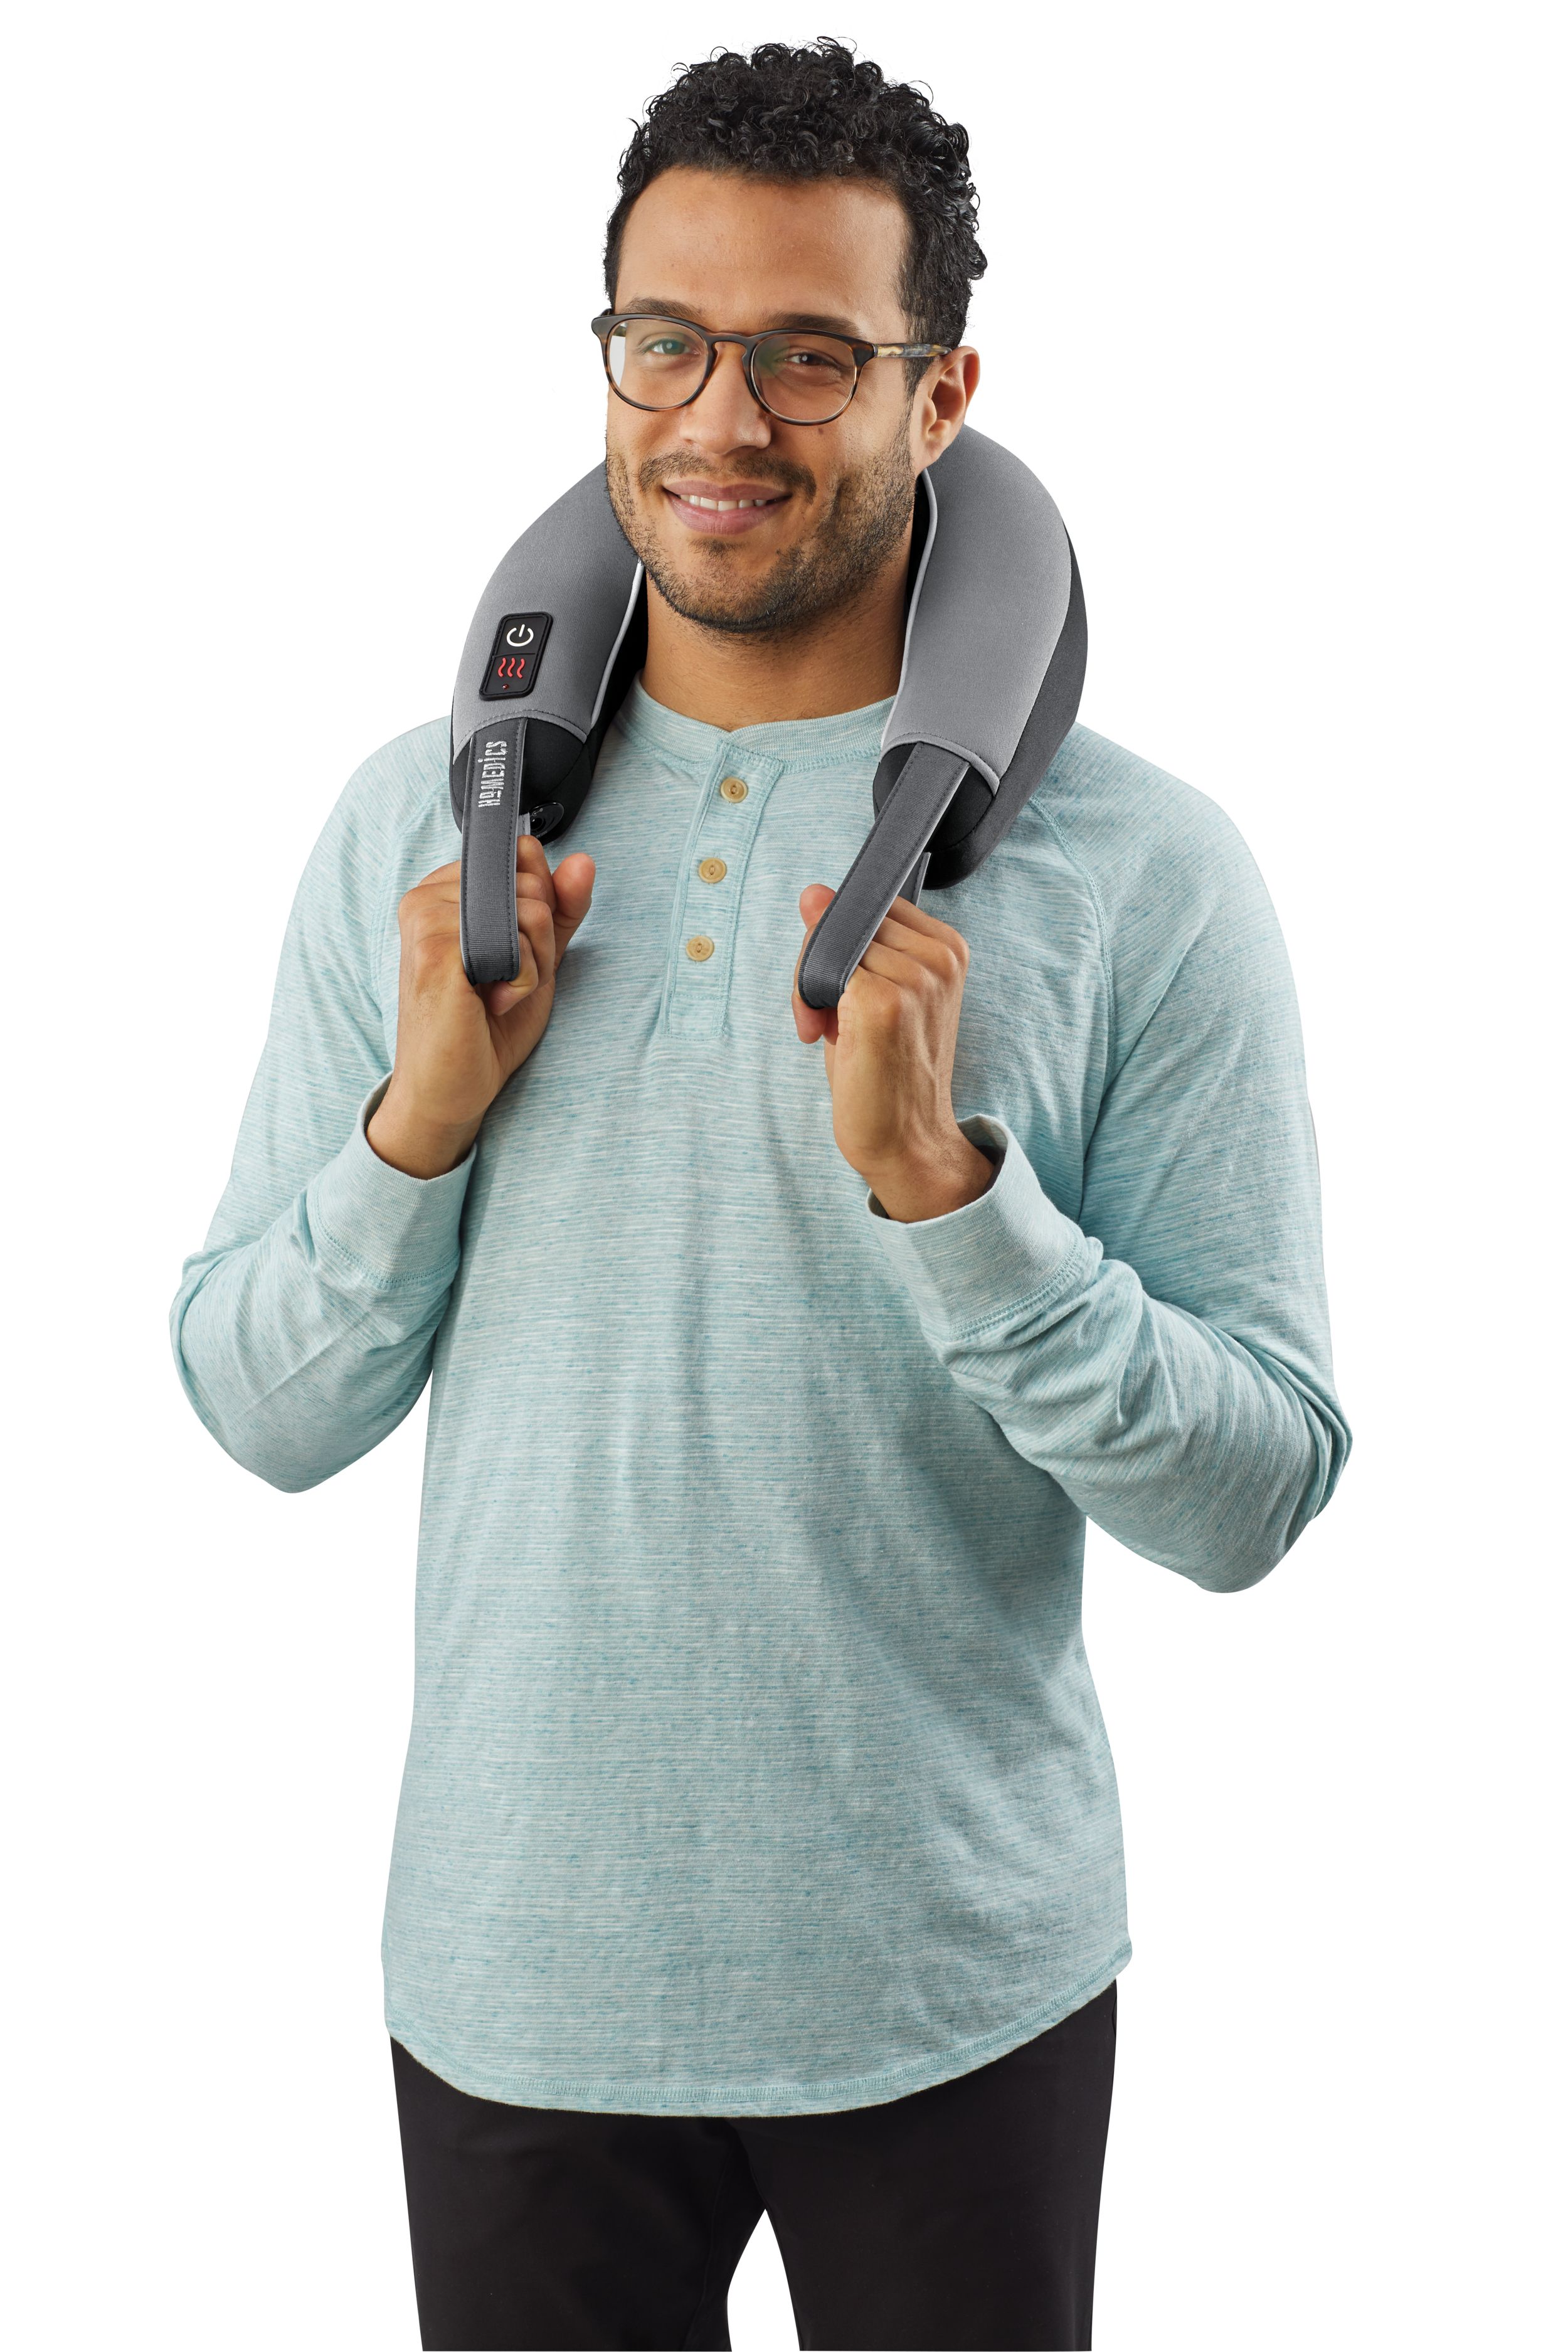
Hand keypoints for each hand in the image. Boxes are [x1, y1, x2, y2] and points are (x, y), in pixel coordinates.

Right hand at [368, 835, 594, 1177]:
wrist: (451, 1088)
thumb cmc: (484, 1024)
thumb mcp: (535, 956)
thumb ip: (560, 908)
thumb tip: (584, 861)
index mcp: (442, 889)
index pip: (524, 860)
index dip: (539, 912)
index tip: (507, 954)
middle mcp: (426, 896)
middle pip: (532, 886)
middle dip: (537, 942)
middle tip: (499, 981)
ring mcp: (427, 920)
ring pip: (531, 912)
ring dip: (531, 966)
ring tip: (493, 994)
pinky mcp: (437, 950)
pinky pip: (519, 944)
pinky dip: (523, 982)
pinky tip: (491, 1003)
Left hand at [791, 884, 996, 1222]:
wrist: (907, 1141)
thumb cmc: (888, 1071)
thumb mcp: (875, 993)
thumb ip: (850, 943)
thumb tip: (813, 892)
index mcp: (948, 948)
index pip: (873, 904)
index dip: (838, 939)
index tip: (833, 982)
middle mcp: (938, 958)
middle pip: (848, 918)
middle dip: (817, 960)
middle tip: (819, 1012)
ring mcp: (915, 978)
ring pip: (830, 944)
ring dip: (809, 985)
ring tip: (824, 1029)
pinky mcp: (883, 1002)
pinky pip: (822, 972)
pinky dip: (807, 1002)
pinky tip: (819, 1035)